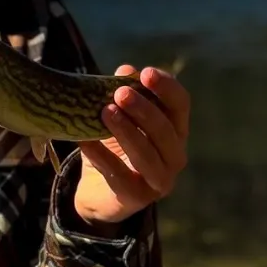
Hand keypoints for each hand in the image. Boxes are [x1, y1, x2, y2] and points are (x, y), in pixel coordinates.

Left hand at [73, 65, 189, 229]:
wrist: (99, 191)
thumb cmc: (115, 146)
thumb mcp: (119, 116)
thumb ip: (124, 94)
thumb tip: (126, 69)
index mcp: (176, 130)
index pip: (181, 105)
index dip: (167, 88)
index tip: (146, 73)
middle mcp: (175, 155)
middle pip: (165, 130)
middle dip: (143, 109)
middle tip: (120, 93)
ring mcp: (160, 180)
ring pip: (147, 154)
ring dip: (127, 131)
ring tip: (105, 112)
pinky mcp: (137, 197)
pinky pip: (118, 174)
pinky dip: (101, 156)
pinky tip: (85, 141)